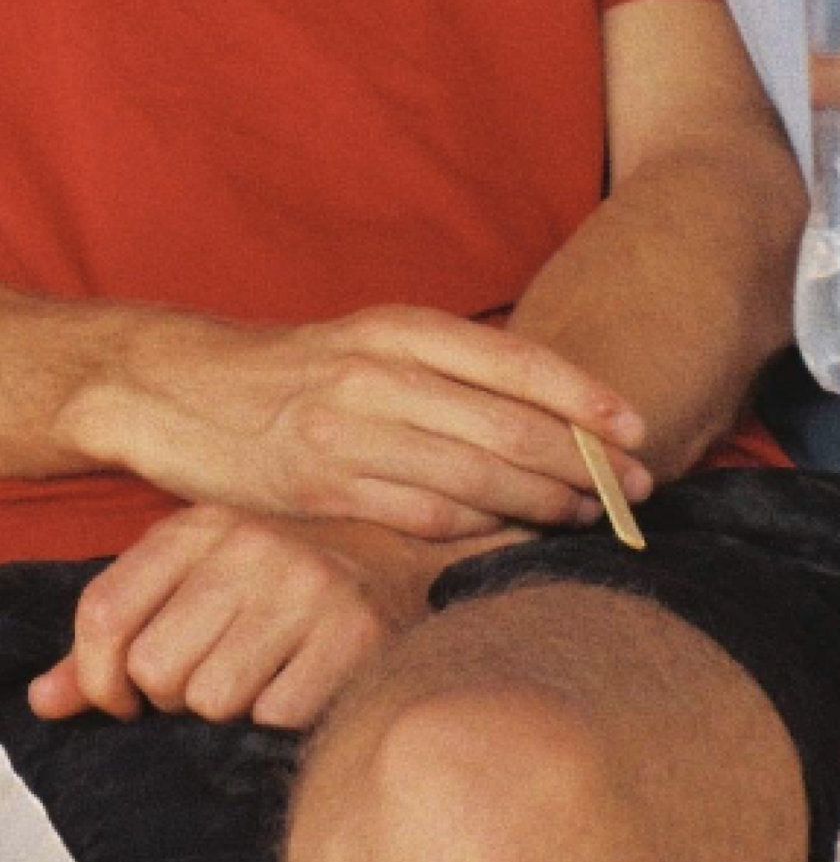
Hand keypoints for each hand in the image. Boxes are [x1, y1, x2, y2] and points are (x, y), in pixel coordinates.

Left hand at [28, 504, 529, 727]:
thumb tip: (47, 701)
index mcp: (204, 524)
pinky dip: (284, 712)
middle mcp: (253, 546)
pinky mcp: (356, 631)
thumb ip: (122, 631)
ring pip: (212, 699)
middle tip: (218, 670)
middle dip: (177, 692)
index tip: (124, 696)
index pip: (104, 611)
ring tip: (265, 671)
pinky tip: (307, 676)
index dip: (98, 675)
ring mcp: (309, 585)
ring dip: (232, 705)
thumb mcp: (199, 578)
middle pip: (154, 668)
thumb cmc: (286, 576)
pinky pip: (274, 714)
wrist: (401, 557)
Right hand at [61, 304, 651, 537]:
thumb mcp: (370, 341)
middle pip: (509, 424)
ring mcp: (348, 431)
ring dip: (542, 501)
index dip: (588, 400)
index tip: (638, 432)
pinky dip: (477, 527)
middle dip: (585, 462)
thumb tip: (543, 410)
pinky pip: (422, 513)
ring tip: (588, 514)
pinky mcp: (321, 487)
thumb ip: (446, 370)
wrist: (179, 387)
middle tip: (638, 488)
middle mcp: (380, 373)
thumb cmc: (294, 369)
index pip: (518, 364)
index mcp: (400, 328)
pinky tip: (510, 534)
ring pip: (475, 474)